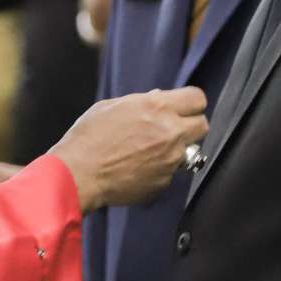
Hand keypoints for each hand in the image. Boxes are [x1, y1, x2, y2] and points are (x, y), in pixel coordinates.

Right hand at [50, 87, 209, 211]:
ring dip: (175, 149)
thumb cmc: (88, 138)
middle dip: (190, 126)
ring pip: (189, 151)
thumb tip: (158, 99)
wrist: (78, 174)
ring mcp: (169, 160)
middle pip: (202, 125)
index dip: (191, 103)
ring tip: (150, 151)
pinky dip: (160, 170)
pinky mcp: (163, 182)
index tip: (184, 108)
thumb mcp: (112, 106)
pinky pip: (171, 172)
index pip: (197, 98)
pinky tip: (139, 168)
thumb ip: (142, 102)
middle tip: (173, 129)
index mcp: (157, 107)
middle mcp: (169, 132)